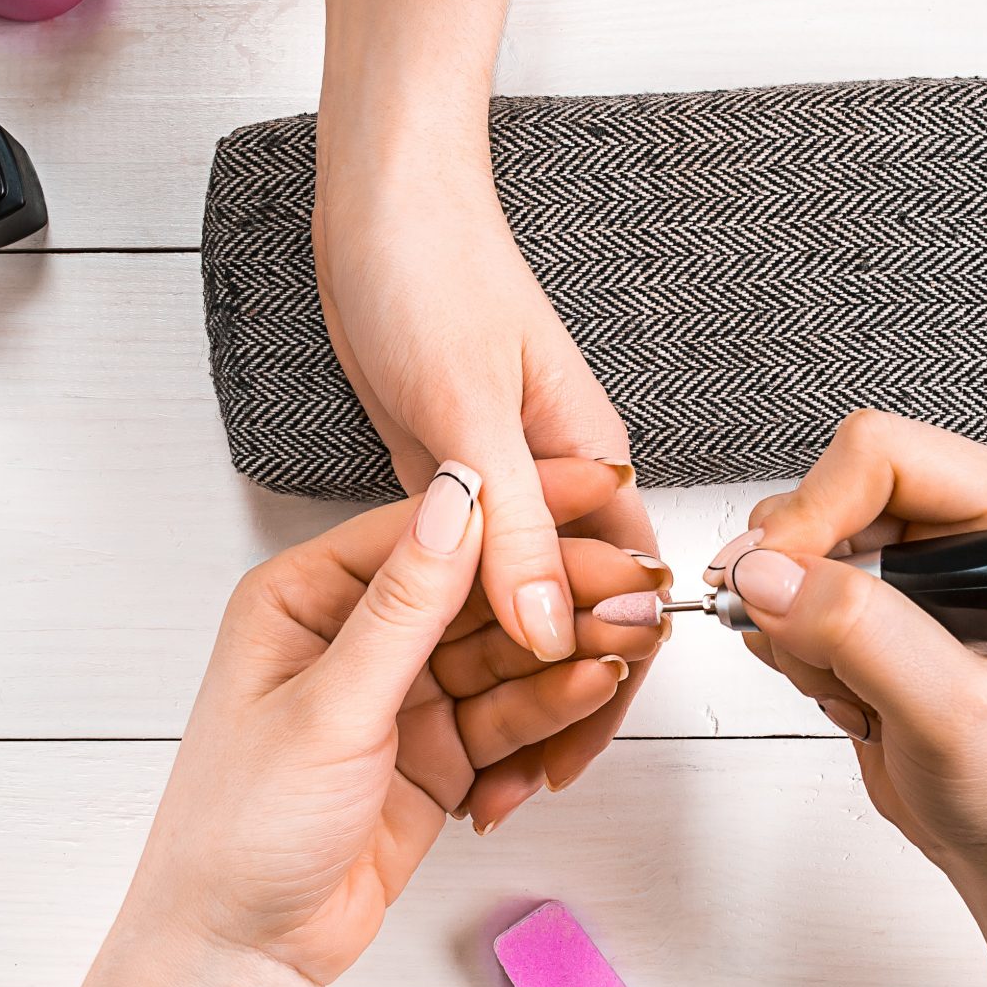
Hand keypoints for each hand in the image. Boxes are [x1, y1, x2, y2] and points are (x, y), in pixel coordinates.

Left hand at [115, 458, 646, 986]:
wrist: (242, 951)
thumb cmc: (240, 832)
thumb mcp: (327, 707)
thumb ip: (403, 608)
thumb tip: (452, 503)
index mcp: (303, 597)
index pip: (425, 531)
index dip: (511, 510)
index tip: (587, 490)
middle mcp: (352, 637)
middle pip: (476, 593)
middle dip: (556, 588)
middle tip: (633, 579)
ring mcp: (398, 696)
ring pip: (501, 654)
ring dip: (566, 646)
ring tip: (633, 632)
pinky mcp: (434, 752)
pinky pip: (504, 714)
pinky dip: (549, 703)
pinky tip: (593, 684)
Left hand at [313, 157, 658, 795]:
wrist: (369, 199)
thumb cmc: (427, 269)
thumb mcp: (459, 416)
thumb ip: (507, 528)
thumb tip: (557, 628)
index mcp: (576, 460)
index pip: (617, 592)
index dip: (605, 677)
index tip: (574, 752)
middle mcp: (542, 485)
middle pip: (571, 619)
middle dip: (561, 707)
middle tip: (529, 787)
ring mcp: (493, 497)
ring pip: (518, 620)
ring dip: (514, 694)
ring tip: (490, 777)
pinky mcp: (446, 493)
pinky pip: (468, 598)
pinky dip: (468, 654)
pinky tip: (455, 711)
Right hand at [708, 411, 986, 899]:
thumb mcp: (949, 711)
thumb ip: (860, 632)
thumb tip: (765, 576)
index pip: (876, 456)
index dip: (813, 518)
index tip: (776, 589)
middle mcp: (960, 520)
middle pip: (824, 496)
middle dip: (802, 587)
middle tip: (829, 661)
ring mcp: (912, 561)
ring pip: (792, 552)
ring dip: (800, 632)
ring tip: (858, 690)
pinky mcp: (872, 601)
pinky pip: (786, 597)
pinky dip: (797, 652)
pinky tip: (850, 695)